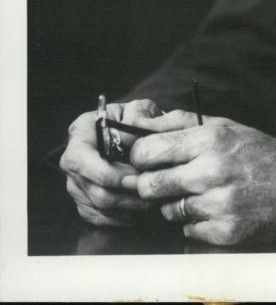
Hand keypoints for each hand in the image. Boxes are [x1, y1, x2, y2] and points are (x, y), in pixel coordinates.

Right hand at [59, 98, 161, 227]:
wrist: (135, 133)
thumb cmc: (136, 119)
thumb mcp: (140, 109)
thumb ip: (139, 117)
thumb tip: (135, 137)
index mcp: (80, 132)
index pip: (81, 159)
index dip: (109, 172)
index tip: (137, 175)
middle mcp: (72, 160)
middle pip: (93, 189)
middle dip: (124, 194)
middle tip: (150, 192)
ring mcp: (76, 183)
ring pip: (99, 206)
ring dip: (128, 207)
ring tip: (152, 201)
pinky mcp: (84, 201)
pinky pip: (100, 218)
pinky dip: (122, 217)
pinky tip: (141, 209)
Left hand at [122, 110, 275, 245]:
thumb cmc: (261, 153)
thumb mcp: (226, 126)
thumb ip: (181, 123)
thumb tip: (139, 123)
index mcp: (211, 138)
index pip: (147, 151)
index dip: (140, 157)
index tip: (148, 160)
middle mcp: (212, 170)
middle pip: (149, 186)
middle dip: (152, 186)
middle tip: (168, 183)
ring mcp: (219, 204)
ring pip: (167, 211)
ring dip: (178, 206)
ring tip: (203, 195)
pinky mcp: (225, 232)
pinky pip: (188, 232)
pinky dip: (197, 225)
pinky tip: (218, 211)